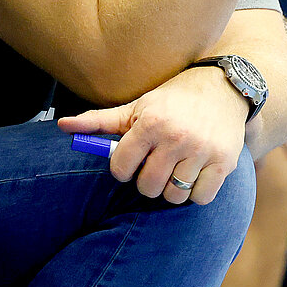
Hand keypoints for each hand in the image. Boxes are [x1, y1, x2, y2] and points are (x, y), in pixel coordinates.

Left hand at [57, 65, 247, 204]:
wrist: (222, 88)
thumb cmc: (172, 101)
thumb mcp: (135, 107)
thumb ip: (99, 121)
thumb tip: (62, 125)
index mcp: (150, 123)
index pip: (121, 168)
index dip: (122, 169)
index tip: (131, 162)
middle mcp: (176, 137)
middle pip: (147, 187)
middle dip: (146, 182)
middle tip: (154, 166)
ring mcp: (202, 151)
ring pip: (174, 195)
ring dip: (171, 188)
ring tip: (174, 169)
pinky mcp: (224, 162)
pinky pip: (201, 198)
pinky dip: (195, 192)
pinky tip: (193, 174)